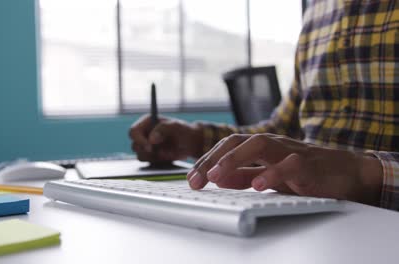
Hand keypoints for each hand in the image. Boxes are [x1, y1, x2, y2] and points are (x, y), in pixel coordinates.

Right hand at [129, 115, 202, 162]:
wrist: (191, 143)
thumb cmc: (183, 131)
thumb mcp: (175, 126)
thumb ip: (163, 129)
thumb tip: (151, 139)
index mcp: (147, 122)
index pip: (133, 131)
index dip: (138, 140)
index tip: (150, 147)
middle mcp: (144, 134)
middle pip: (135, 146)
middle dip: (146, 151)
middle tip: (159, 152)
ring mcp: (146, 145)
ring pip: (140, 155)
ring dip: (153, 156)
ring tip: (167, 152)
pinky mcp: (150, 155)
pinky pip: (147, 162)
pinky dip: (156, 161)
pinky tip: (166, 156)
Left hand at [187, 133, 382, 204]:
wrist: (345, 173)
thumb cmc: (305, 173)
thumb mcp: (268, 176)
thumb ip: (245, 176)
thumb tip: (219, 180)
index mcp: (260, 147)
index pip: (227, 147)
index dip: (207, 160)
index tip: (191, 178)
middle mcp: (271, 144)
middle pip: (236, 143)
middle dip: (212, 160)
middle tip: (195, 180)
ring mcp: (289, 151)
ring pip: (258, 146)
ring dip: (234, 160)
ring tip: (216, 176)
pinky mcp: (308, 164)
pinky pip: (289, 165)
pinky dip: (272, 173)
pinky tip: (257, 185)